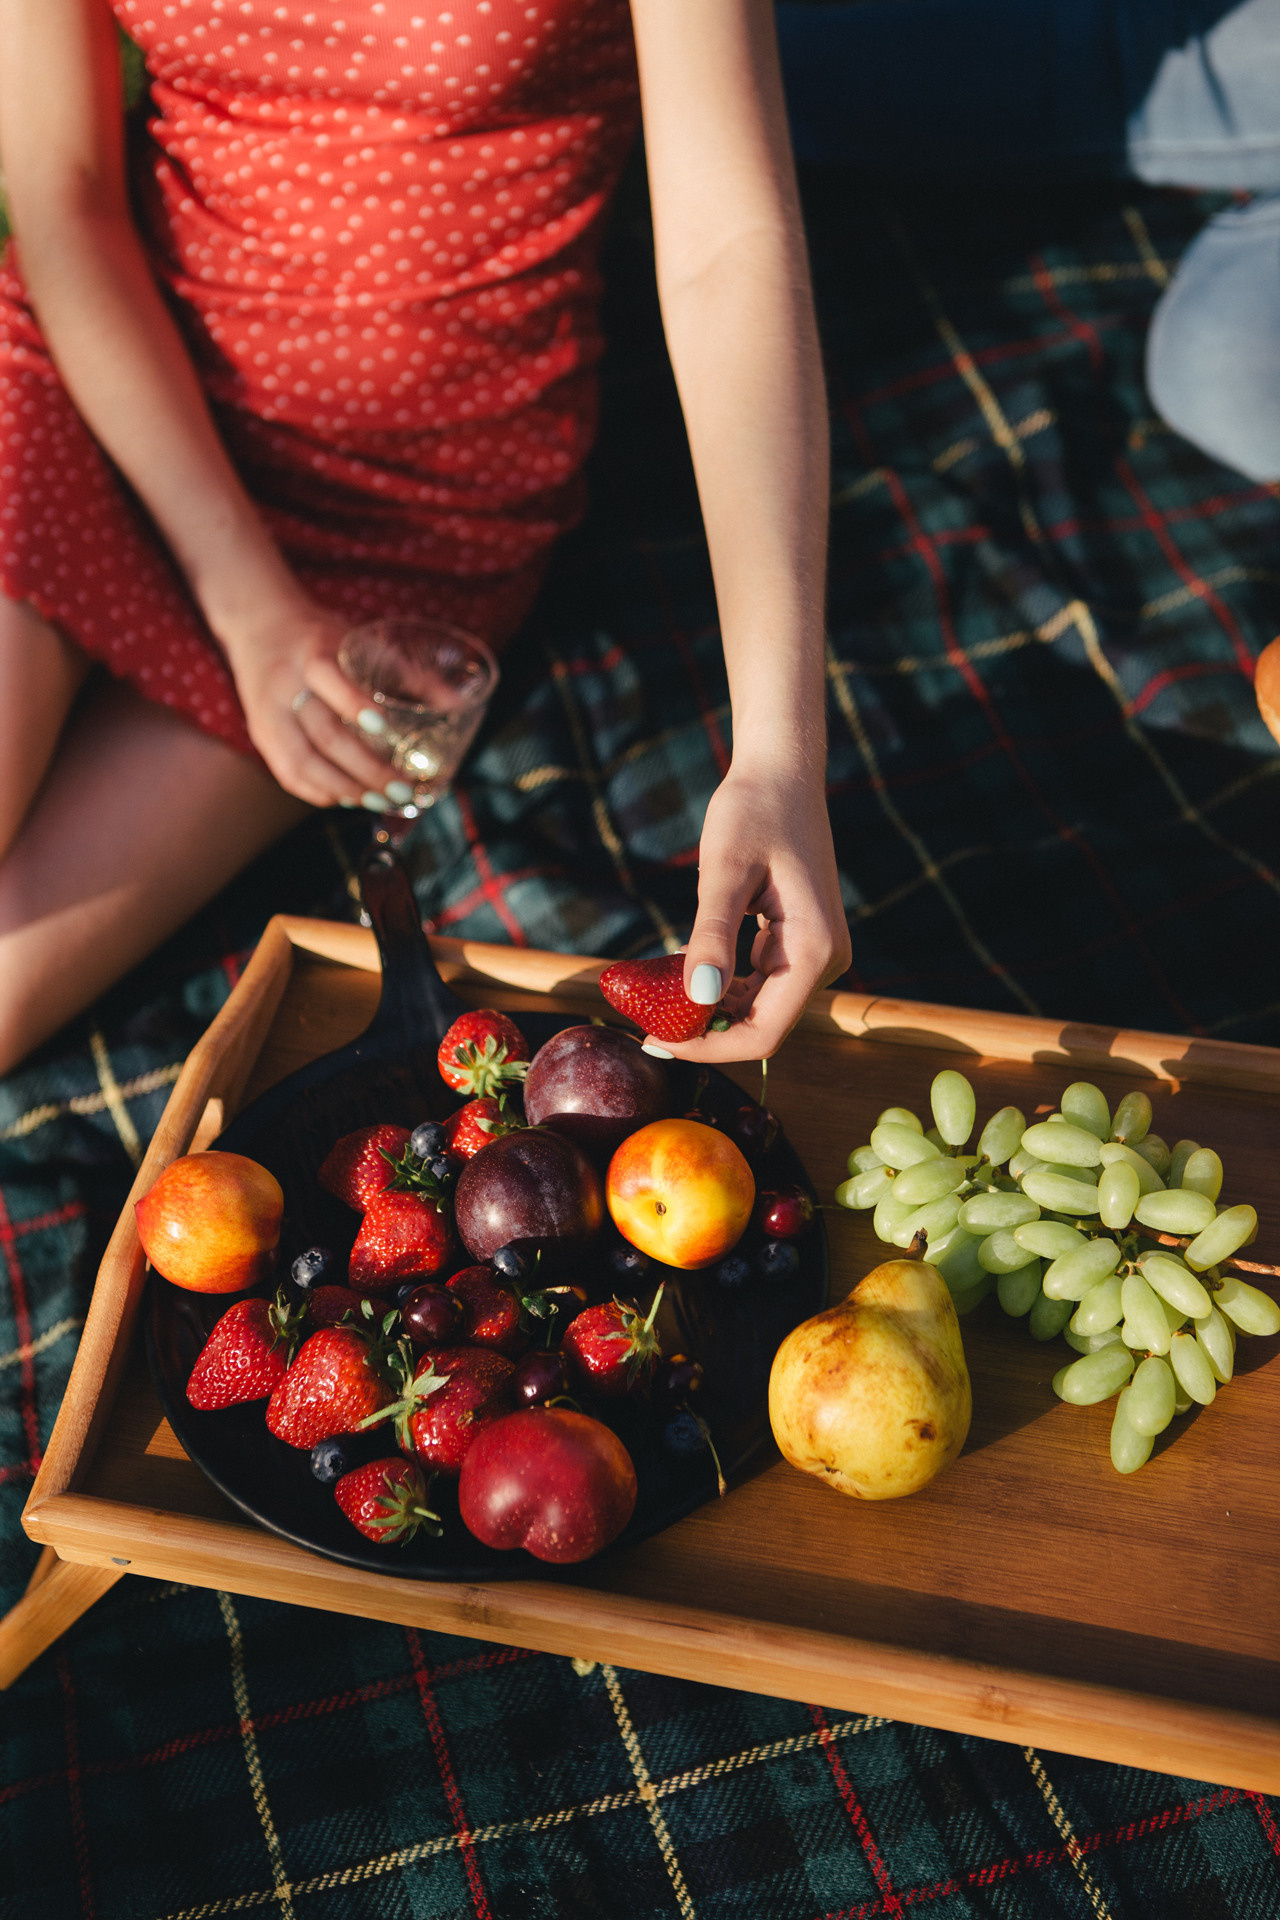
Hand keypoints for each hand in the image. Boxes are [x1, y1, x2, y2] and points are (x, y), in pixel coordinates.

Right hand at [219, 598, 399, 808]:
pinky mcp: (261, 735)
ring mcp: (268, 714)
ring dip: (344, 788)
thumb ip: (405, 673)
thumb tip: (458, 704)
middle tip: (401, 789)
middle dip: (365, 768)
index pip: (330, 680)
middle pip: (323, 734)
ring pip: (302, 763)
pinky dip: (319, 792)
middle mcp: (284, 684)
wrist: (258, 626)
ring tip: (378, 801)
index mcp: (311, 652)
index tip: (386, 729)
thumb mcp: (358, 642)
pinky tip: (348, 798)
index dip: (355, 705)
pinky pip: (288, 774)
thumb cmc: (320, 637)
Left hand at [657, 765, 850, 1061]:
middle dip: (704, 1032)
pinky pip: (760, 983)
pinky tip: (683, 969)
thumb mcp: (724, 870)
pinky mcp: (803, 944)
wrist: (782, 771)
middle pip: (762, 1025)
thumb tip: (697, 997)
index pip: (764, 1032)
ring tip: (656, 999)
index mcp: (815, 949)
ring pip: (759, 1007)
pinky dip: (721, 985)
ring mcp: (818, 954)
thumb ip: (713, 934)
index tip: (655, 1039)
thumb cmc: (752, 810)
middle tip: (644, 1024)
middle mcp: (827, 960)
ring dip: (709, 1010)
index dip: (709, 1047)